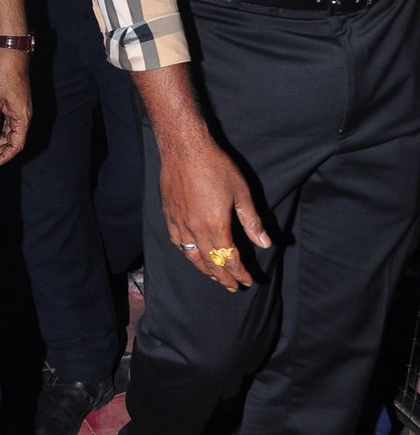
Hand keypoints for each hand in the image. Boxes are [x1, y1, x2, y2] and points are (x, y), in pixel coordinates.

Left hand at [0, 48, 31, 166]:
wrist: (11, 51)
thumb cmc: (5, 71)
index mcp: (22, 115)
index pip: (17, 144)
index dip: (5, 156)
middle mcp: (24, 113)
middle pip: (13, 139)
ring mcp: (19, 107)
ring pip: (10, 130)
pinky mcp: (14, 100)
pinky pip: (8, 120)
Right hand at [158, 134, 270, 291]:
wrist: (184, 147)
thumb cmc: (215, 165)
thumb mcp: (241, 192)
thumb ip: (251, 221)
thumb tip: (264, 243)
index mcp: (215, 225)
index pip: (229, 258)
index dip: (240, 272)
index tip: (248, 281)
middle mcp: (195, 229)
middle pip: (210, 262)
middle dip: (223, 277)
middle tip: (233, 287)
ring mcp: (179, 223)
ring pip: (191, 255)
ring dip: (205, 269)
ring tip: (215, 276)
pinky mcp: (169, 214)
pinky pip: (177, 242)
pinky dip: (186, 253)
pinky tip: (191, 254)